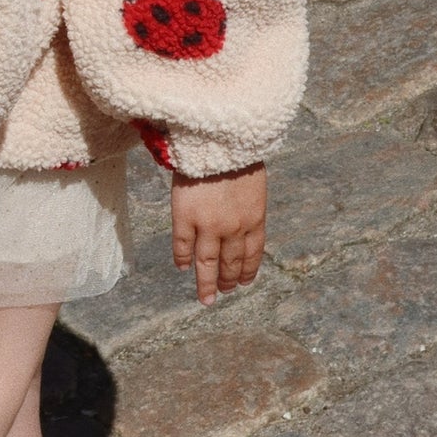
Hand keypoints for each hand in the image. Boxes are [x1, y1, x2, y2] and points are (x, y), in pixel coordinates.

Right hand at [171, 163, 266, 305]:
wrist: (218, 138)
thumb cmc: (237, 152)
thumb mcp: (253, 181)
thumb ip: (248, 203)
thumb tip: (244, 214)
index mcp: (254, 218)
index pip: (253, 253)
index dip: (247, 271)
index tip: (243, 282)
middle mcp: (234, 228)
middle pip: (230, 263)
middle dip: (228, 281)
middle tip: (224, 292)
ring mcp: (208, 225)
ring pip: (207, 263)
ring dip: (207, 283)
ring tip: (206, 298)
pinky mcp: (185, 217)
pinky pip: (183, 245)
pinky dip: (182, 259)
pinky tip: (182, 267)